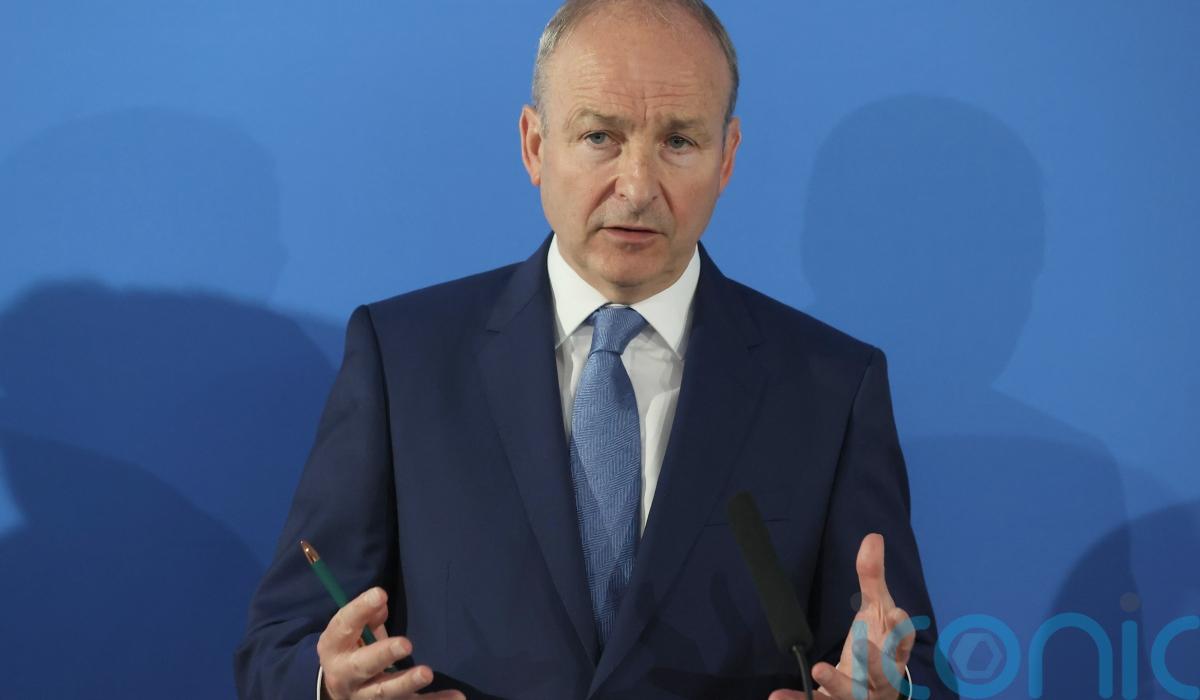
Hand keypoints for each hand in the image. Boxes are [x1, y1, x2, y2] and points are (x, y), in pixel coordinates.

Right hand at [318, 587, 464, 699]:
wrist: (339, 692)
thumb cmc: (352, 651)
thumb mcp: (353, 633)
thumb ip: (367, 617)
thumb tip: (381, 602)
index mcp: (334, 648)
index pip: (343, 627)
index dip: (360, 610)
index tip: (381, 594)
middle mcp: (346, 676)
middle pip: (363, 666)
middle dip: (384, 655)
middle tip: (406, 644)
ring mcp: (365, 696)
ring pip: (385, 693)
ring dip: (407, 683)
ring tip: (427, 673)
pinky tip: (457, 697)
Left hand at [769, 534, 915, 699]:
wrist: (875, 693)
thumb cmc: (878, 645)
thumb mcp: (876, 610)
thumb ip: (872, 577)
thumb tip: (872, 537)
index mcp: (894, 652)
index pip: (904, 642)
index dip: (902, 630)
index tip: (896, 613)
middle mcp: (882, 678)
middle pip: (883, 671)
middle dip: (876, 660)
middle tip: (863, 643)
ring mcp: (860, 695)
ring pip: (851, 693)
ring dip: (836, 681)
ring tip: (818, 669)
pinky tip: (777, 696)